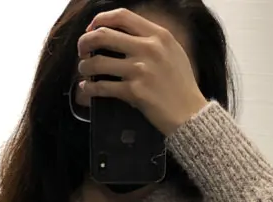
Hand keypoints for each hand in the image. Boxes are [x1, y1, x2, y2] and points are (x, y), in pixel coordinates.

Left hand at [77, 8, 206, 135]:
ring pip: (98, 62)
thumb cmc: (182, 86)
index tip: (91, 29)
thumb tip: (122, 36)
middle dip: (85, 42)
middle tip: (82, 51)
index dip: (100, 20)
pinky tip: (87, 88)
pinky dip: (90, 87)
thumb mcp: (173, 52)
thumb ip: (151, 41)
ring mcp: (140, 70)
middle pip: (103, 35)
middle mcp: (148, 49)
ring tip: (85, 71)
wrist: (190, 114)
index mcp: (158, 35)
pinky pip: (102, 86)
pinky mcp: (134, 92)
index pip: (122, 16)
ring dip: (85, 66)